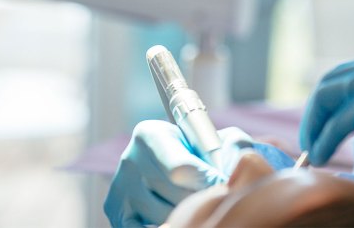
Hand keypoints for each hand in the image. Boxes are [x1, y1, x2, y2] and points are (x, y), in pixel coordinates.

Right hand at [104, 120, 251, 227]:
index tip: (224, 184)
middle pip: (174, 195)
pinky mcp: (117, 213)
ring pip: (163, 216)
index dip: (208, 180)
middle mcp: (129, 160)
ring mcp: (121, 189)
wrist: (171, 162)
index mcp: (150, 134)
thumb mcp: (218, 137)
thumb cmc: (200, 149)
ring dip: (187, 214)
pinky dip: (167, 225)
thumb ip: (232, 145)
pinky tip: (180, 216)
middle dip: (201, 198)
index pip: (180, 169)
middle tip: (216, 196)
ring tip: (200, 204)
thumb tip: (236, 169)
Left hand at [300, 52, 353, 190]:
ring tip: (311, 150)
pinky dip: (323, 139)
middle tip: (310, 137)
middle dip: (316, 108)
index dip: (334, 98)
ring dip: (314, 123)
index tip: (325, 124)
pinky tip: (319, 156)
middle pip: (334, 78)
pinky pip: (338, 122)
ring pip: (329, 94)